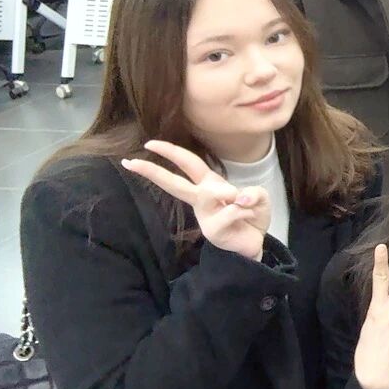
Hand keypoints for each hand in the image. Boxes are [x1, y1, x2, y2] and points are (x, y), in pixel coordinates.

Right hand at [122, 140, 269, 258]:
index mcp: (208, 184)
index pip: (188, 164)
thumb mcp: (258, 197)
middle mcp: (201, 199)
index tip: (147, 144)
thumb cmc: (250, 216)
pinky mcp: (212, 231)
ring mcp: (204, 216)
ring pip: (207, 194)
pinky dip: (247, 211)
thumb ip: (253, 193)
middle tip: (130, 162)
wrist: (255, 244)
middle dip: (154, 172)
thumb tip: (239, 198)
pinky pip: (232, 211)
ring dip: (227, 192)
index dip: (171, 152)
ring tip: (238, 198)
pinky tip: (247, 219)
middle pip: (175, 183)